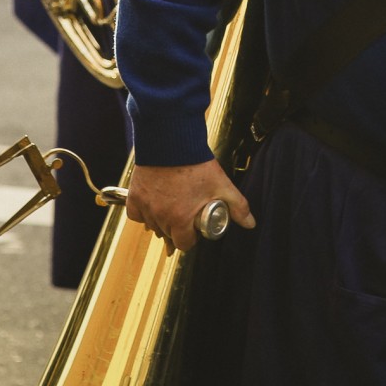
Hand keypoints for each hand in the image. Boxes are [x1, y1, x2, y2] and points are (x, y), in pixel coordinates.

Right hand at [124, 160, 254, 254]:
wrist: (172, 141)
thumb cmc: (196, 163)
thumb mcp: (222, 185)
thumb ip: (238, 207)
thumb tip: (251, 223)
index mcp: (180, 219)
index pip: (184, 244)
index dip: (191, 237)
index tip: (194, 227)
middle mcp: (160, 217)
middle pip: (168, 235)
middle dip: (177, 228)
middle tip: (185, 213)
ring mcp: (146, 206)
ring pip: (152, 226)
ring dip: (161, 221)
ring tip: (171, 207)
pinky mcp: (134, 195)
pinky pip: (136, 214)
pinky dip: (143, 212)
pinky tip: (153, 205)